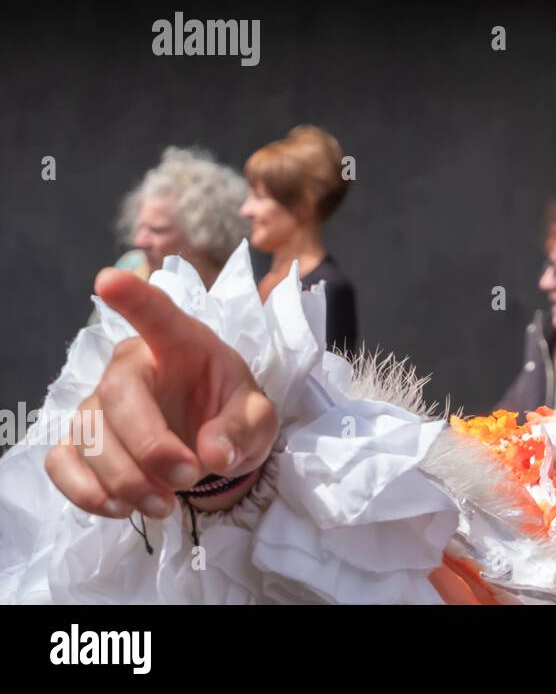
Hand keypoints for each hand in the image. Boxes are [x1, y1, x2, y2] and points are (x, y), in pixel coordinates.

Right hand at [45, 268, 277, 518]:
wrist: (214, 448)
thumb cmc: (233, 414)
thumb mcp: (258, 418)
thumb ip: (243, 428)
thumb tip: (214, 453)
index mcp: (180, 343)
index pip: (156, 313)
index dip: (133, 297)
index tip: (108, 279)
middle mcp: (132, 366)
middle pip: (117, 394)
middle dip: (150, 445)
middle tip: (188, 476)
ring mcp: (100, 403)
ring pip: (90, 435)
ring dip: (124, 479)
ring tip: (165, 504)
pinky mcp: (82, 441)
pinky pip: (63, 462)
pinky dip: (85, 491)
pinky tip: (120, 508)